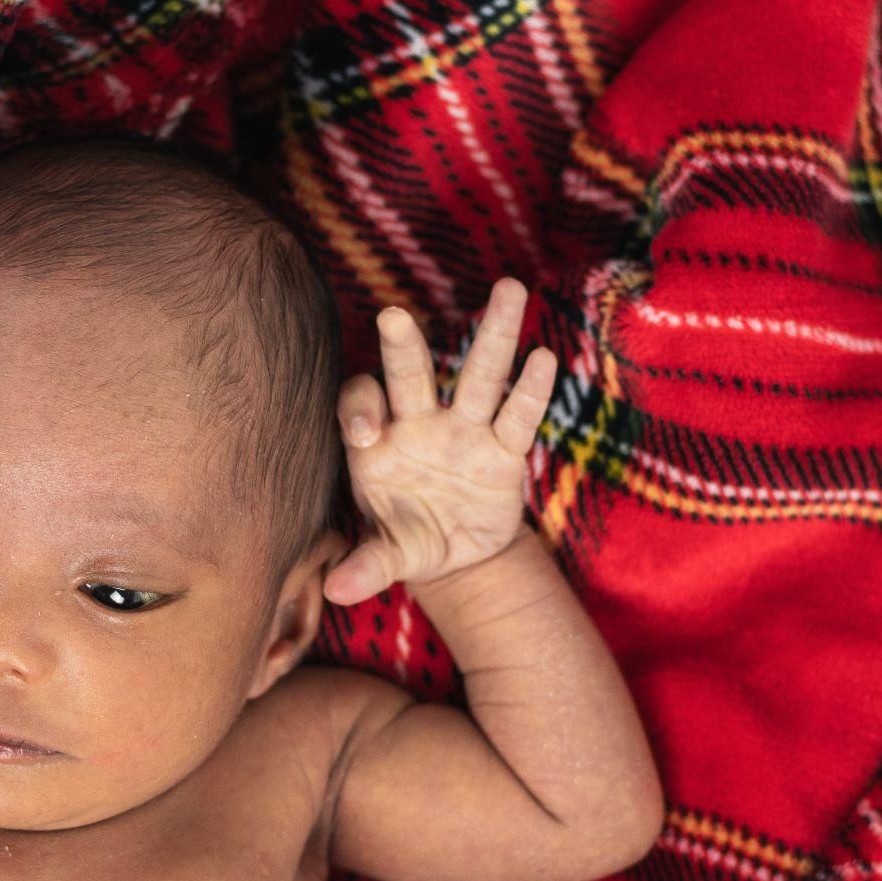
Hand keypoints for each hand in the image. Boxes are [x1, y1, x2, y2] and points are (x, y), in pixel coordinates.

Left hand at [324, 278, 556, 605]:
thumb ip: (366, 567)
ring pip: (478, 376)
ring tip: (510, 288)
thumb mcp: (390, 557)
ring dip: (494, 335)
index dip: (361, 411)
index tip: (368, 433)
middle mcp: (419, 424)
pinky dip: (530, 390)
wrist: (456, 554)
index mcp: (378, 445)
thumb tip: (337, 592)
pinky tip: (544, 359)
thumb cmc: (409, 542)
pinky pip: (519, 416)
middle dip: (403, 348)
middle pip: (410, 376)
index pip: (361, 407)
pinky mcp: (505, 450)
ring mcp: (465, 431)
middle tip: (393, 314)